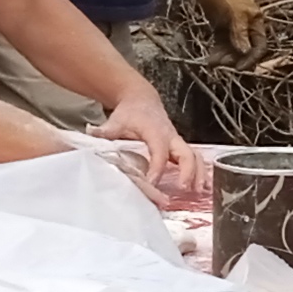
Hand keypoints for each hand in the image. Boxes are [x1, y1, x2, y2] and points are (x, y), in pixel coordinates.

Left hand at [92, 92, 206, 198]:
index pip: (160, 150)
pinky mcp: (179, 146)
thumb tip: (92, 134)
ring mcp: (177, 141)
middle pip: (186, 153)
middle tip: (184, 188)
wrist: (141, 100)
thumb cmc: (130, 112)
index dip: (157, 167)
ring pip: (195, 157)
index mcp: (155, 130)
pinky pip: (194, 158)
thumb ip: (106, 131)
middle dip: (188, 171)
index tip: (153, 182)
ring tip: (199, 191)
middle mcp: (170, 136)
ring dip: (199, 174)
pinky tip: (200, 187)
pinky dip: (200, 172)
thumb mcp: (116, 120)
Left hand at [184, 0, 266, 57]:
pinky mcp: (222, 26)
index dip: (251, 59)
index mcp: (256, 22)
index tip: (239, 68)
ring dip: (224, 57)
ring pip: (232, 48)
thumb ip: (240, 35)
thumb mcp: (234, 14)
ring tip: (212, 62)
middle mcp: (247, 26)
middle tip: (223, 64)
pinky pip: (222, 43)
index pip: (259, 47)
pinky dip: (217, 51)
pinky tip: (210, 58)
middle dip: (235, 59)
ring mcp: (233, 26)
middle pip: (245, 50)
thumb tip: (244, 53)